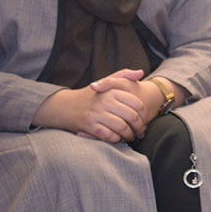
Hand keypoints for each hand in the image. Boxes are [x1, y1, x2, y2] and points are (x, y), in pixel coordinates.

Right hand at [33, 68, 152, 141]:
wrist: (66, 106)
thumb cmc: (91, 95)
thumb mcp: (107, 80)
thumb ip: (124, 75)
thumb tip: (141, 72)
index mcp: (112, 91)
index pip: (137, 104)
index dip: (143, 115)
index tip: (144, 120)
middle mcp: (105, 101)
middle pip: (132, 117)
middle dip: (139, 127)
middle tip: (140, 132)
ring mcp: (97, 114)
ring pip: (122, 127)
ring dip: (129, 135)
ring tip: (130, 137)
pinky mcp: (90, 126)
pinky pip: (109, 136)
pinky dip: (116, 139)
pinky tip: (117, 138)